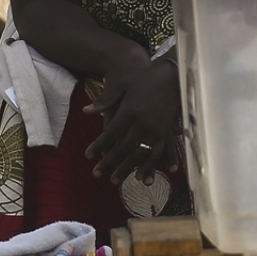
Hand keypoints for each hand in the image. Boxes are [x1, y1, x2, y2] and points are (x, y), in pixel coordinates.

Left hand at [84, 57, 181, 184]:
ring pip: (140, 155)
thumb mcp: (122, 84)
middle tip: (97, 174)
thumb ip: (105, 99)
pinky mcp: (166, 132)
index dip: (98, 146)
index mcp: (131, 111)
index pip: (111, 133)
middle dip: (109, 163)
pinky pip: (157, 153)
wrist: (171, 74)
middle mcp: (144, 123)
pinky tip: (143, 178)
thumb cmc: (143, 78)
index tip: (88, 156)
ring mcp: (157, 129)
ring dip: (127, 169)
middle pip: (124, 148)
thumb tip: (86, 111)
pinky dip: (150, 166)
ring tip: (115, 180)